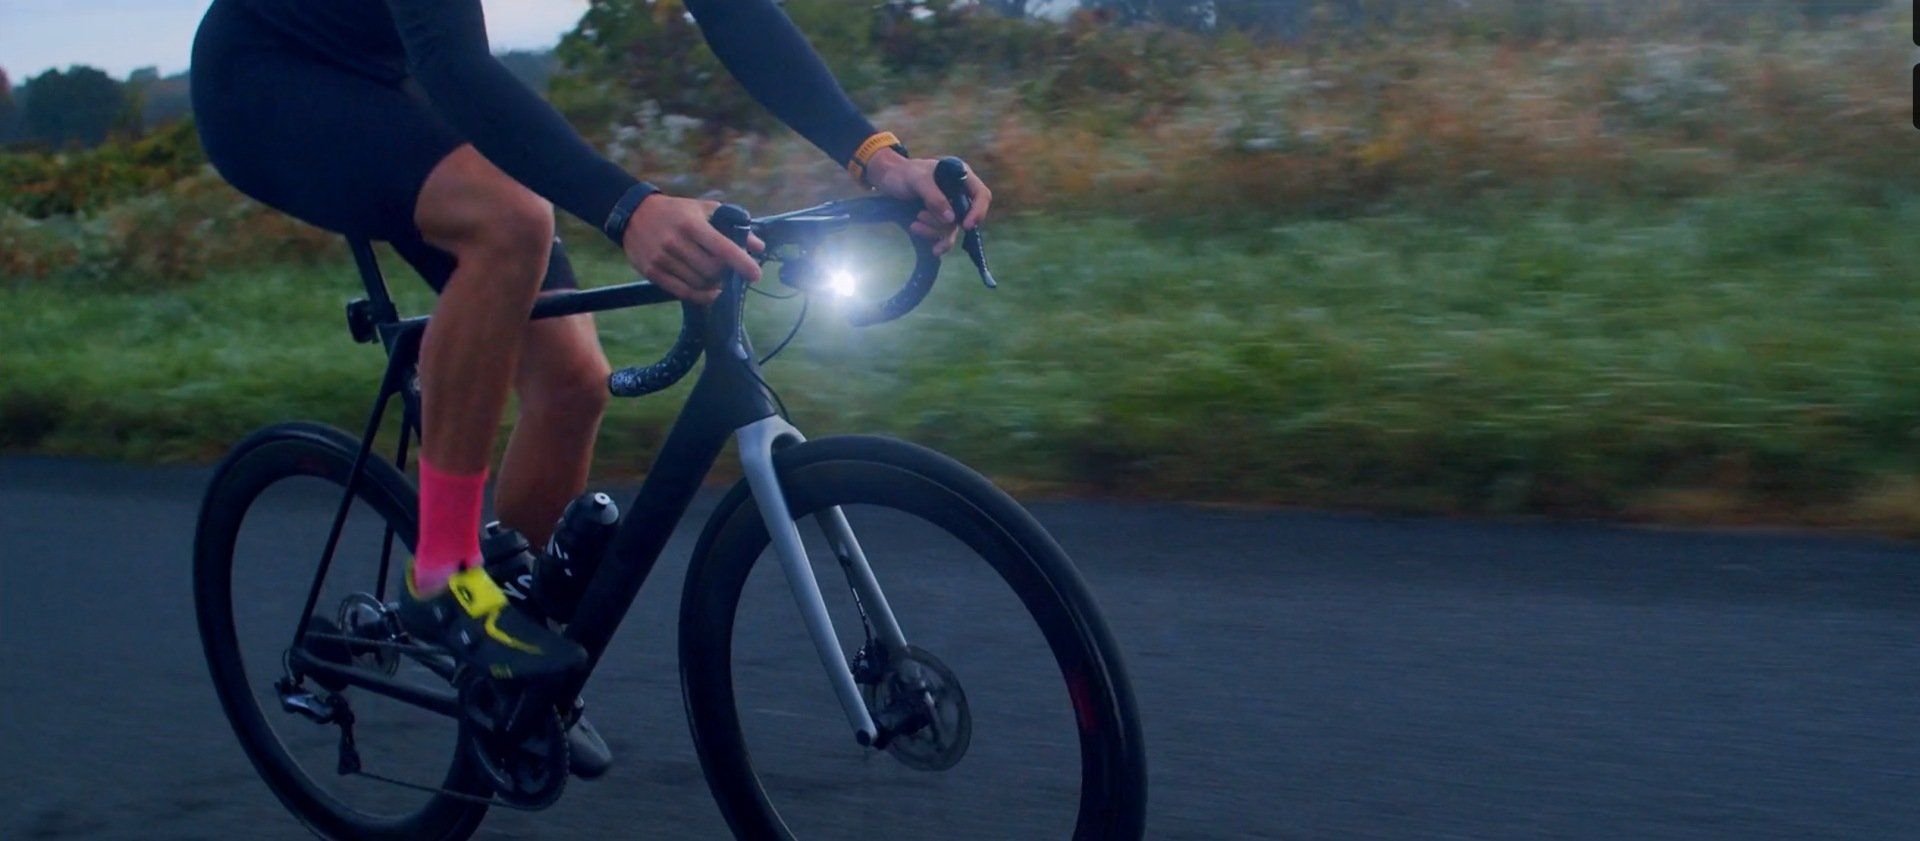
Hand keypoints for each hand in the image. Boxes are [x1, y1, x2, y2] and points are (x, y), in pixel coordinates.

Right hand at [621, 194, 764, 303]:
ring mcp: (662, 258)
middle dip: (725, 273)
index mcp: (692, 224)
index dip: (743, 263)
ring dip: (713, 284)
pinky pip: (682, 292)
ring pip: (699, 283)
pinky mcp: (652, 272)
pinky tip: (710, 292)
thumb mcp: (703, 209)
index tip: (756, 275)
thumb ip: (732, 224)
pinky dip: (701, 296)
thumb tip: (759, 246)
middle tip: (727, 270)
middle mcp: (676, 241)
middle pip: (712, 270)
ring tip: (716, 277)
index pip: (723, 248)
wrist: (633, 213)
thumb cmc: (676, 211)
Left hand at [862, 150, 992, 256]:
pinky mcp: (939, 220)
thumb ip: (934, 197)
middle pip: (965, 216)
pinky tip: (932, 249)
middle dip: (943, 223)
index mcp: (961, 177)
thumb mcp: (918, 180)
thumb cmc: (904, 173)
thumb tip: (951, 219)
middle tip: (920, 216)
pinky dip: (936, 240)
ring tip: (915, 224)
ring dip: (934, 231)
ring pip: (952, 228)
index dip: (978, 211)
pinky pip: (945, 236)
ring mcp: (950, 208)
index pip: (981, 195)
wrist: (888, 179)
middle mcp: (959, 194)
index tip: (966, 225)